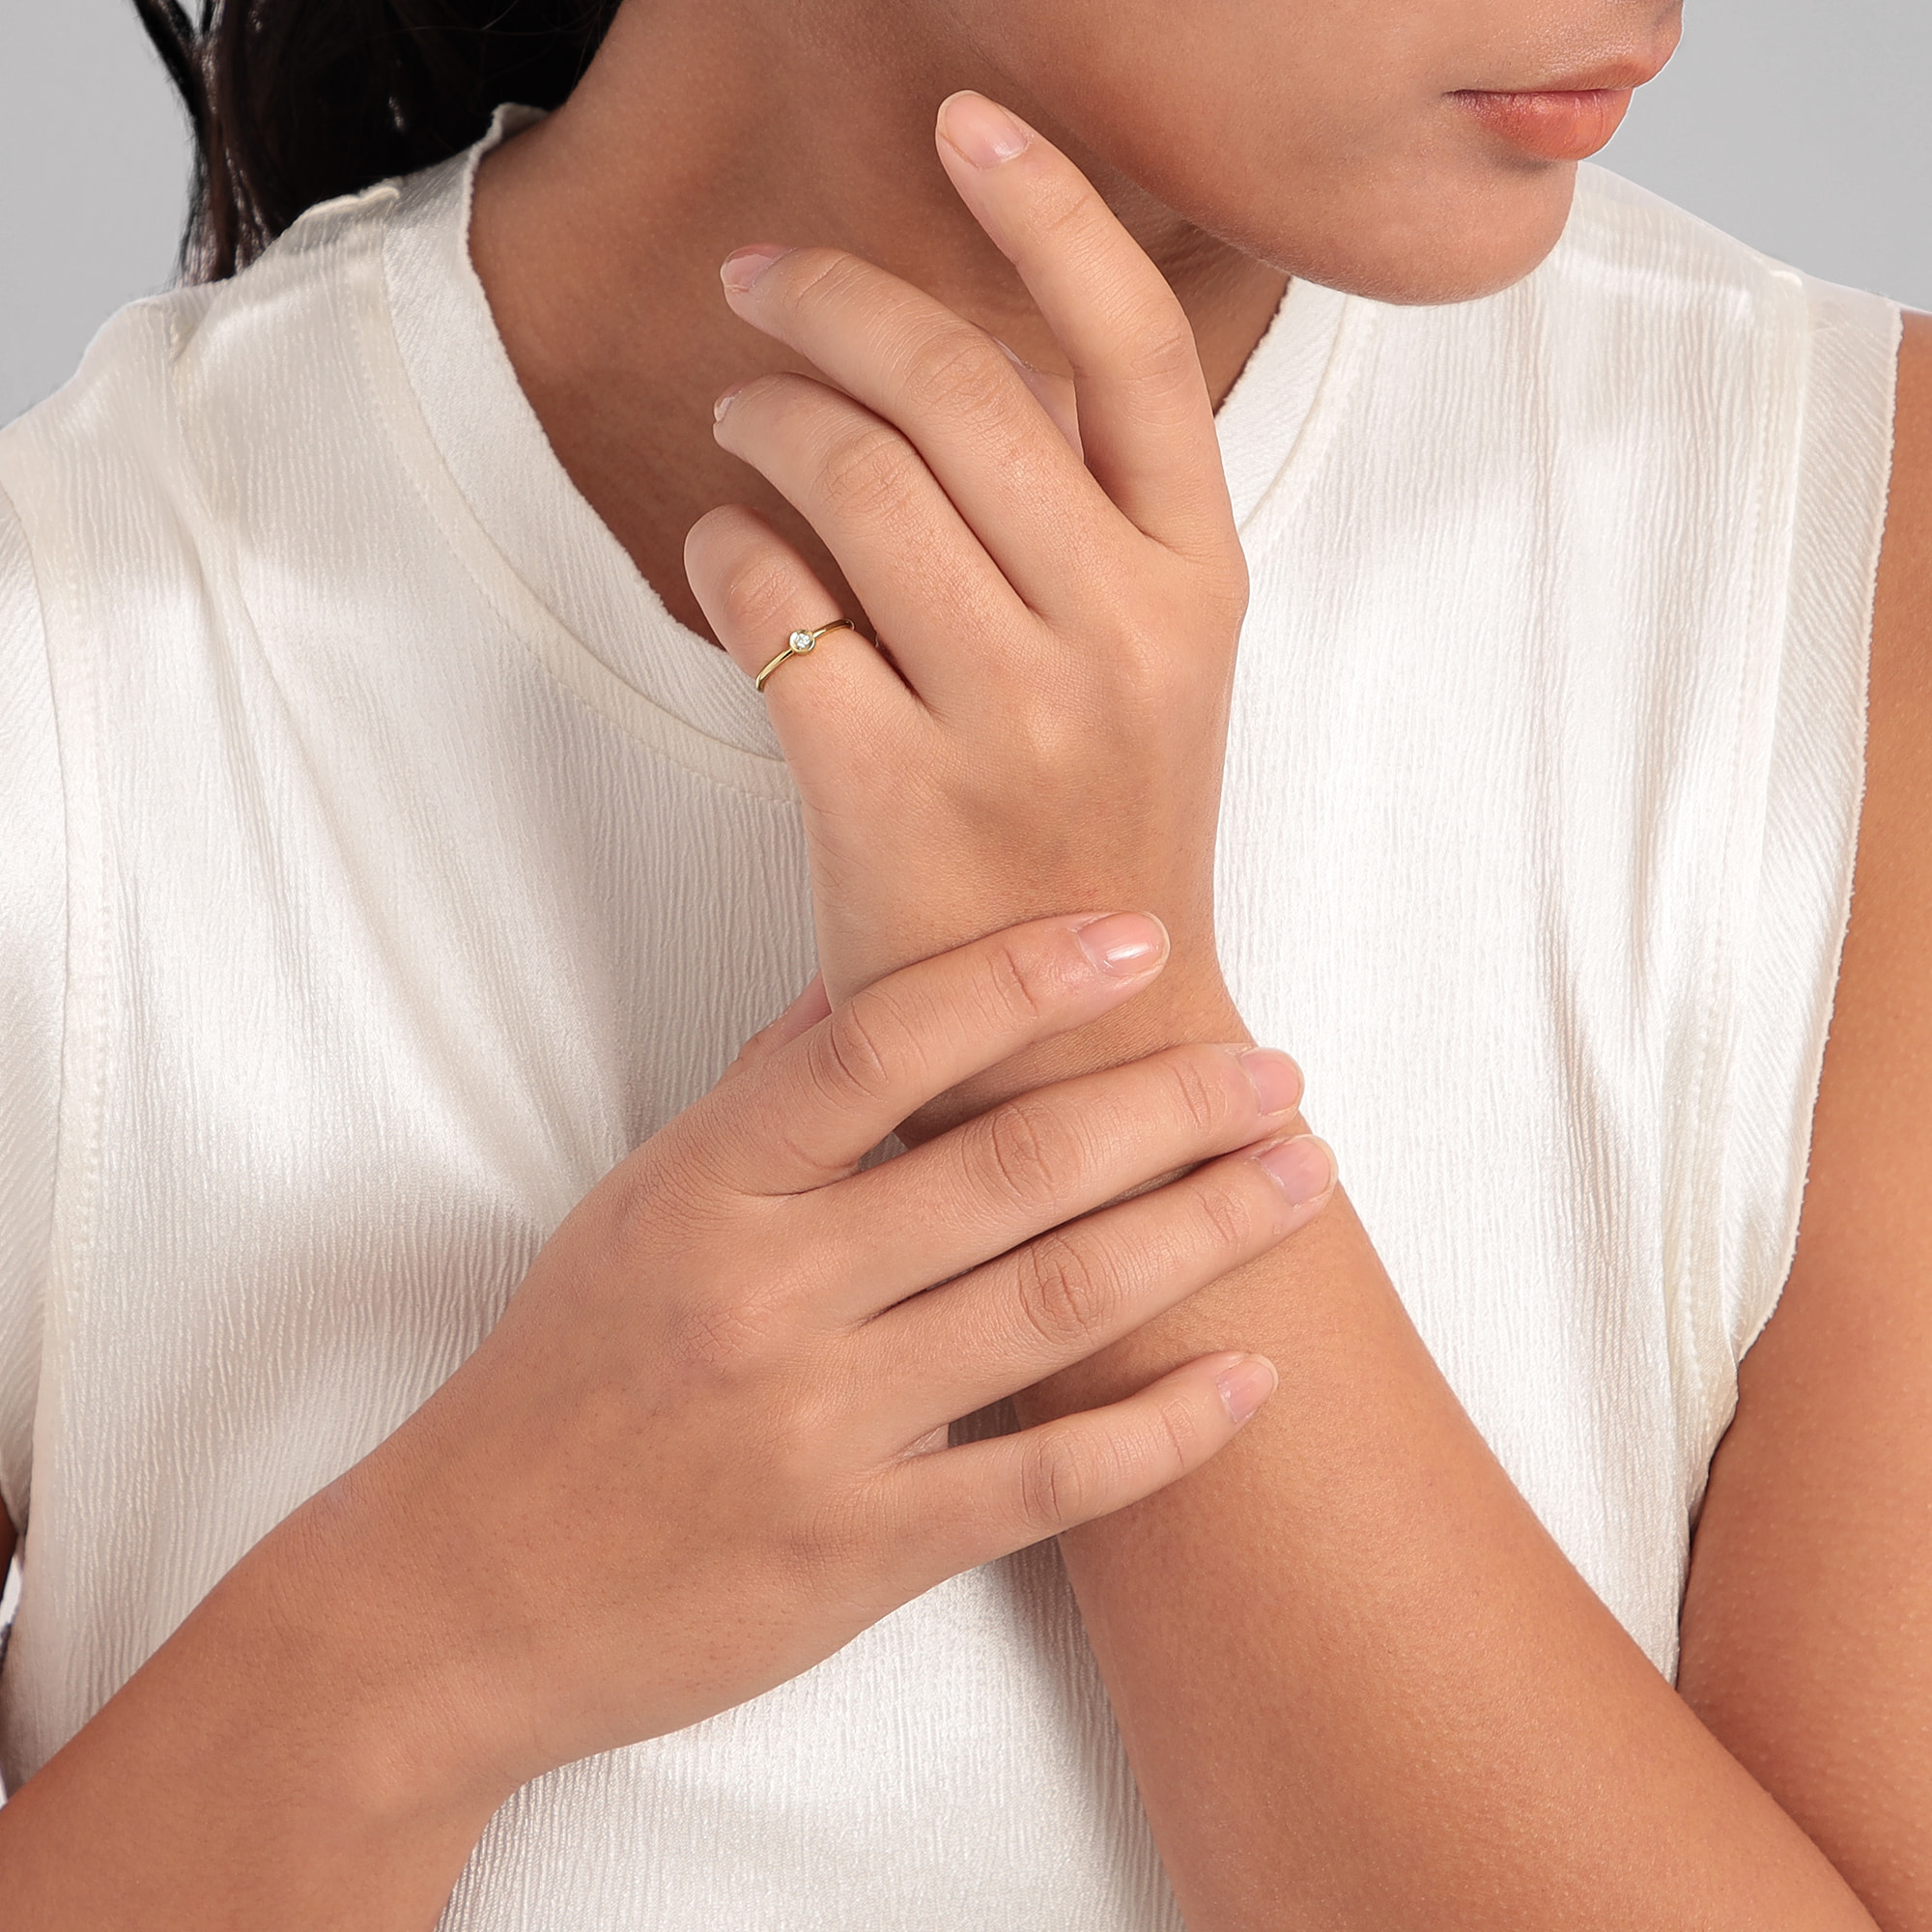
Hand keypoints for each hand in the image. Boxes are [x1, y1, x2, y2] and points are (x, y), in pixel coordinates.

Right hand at [290, 915, 1324, 1796]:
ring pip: (1050, 1308)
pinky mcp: (857, 1555)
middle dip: (1167, 1108)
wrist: (459, 1596)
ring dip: (1199, 1234)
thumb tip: (858, 980)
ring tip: (1299, 1175)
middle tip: (1274, 1071)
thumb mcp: (636, 1212)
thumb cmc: (559, 1385)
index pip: (881, 1045)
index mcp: (704, 1191)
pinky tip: (1251, 1380)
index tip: (1136, 937)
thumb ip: (759, 1099)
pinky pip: (1043, 1484)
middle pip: (1007, 1171)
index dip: (1019, 978)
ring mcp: (816, 1429)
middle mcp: (764, 1297)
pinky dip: (1161, 1429)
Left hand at [684, 91, 1250, 1112]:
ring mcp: (1013, 720)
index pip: (1135, 352)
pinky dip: (726, 554)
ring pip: (851, 479)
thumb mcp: (1154, 667)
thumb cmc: (1101, 838)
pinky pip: (773, 606)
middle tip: (762, 286)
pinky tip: (726, 559)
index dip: (1051, 213)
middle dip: (832, 303)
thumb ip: (1089, 519)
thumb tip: (962, 355)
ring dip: (764, 421)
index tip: (966, 124)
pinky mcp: (893, 797)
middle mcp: (1123, 635)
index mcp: (1200, 584)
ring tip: (738, 430)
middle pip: (955, 388)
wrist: (1085, 1048)